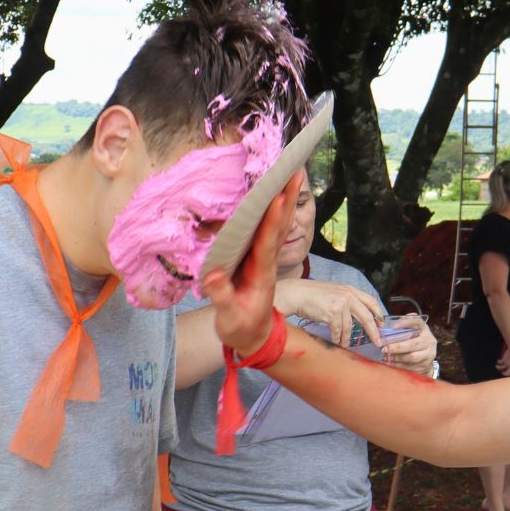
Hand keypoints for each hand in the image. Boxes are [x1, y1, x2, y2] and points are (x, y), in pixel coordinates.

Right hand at [203, 172, 304, 353]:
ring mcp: (266, 259)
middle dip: (287, 199)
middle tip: (295, 171)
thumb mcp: (229, 318)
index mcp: (260, 274)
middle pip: (279, 226)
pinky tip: (277, 194)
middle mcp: (267, 262)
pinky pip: (270, 230)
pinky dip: (275, 210)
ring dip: (286, 200)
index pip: (267, 243)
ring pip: (278, 225)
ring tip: (292, 174)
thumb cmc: (241, 327)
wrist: (254, 338)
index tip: (277, 197)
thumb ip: (223, 297)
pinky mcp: (261, 259)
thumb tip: (213, 276)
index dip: (272, 220)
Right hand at [274, 277, 383, 348]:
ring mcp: (340, 304)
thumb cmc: (314, 295)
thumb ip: (347, 301)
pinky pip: (338, 331)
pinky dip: (337, 338)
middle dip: (373, 331)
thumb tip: (358, 317)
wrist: (297, 294)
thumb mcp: (335, 293)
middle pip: (366, 316)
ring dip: (348, 338)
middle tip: (377, 342)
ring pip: (350, 327)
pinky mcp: (331, 313)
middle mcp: (348, 296)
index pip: (371, 301)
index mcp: (350, 290)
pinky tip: (336, 342)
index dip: (378, 314)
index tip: (381, 325)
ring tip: (346, 345)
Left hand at [380, 314, 437, 374]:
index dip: (405, 323)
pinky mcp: (425, 365)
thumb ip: (402, 324)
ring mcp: (428, 354)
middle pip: (414, 344)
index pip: (417, 322)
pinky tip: (389, 363)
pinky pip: (410, 367)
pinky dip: (398, 365)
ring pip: (412, 357)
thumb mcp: (411, 329)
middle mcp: (429, 341)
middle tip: (384, 348)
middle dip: (397, 347)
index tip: (393, 326)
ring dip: (397, 358)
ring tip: (386, 357)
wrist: (425, 357)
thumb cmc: (414, 340)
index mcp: (424, 329)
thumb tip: (388, 324)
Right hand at [497, 341, 509, 376]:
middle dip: (504, 374)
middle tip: (503, 372)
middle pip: (507, 374)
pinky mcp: (504, 360)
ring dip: (498, 368)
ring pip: (501, 368)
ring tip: (497, 366)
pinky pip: (499, 362)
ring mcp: (507, 363)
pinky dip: (498, 362)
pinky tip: (498, 360)